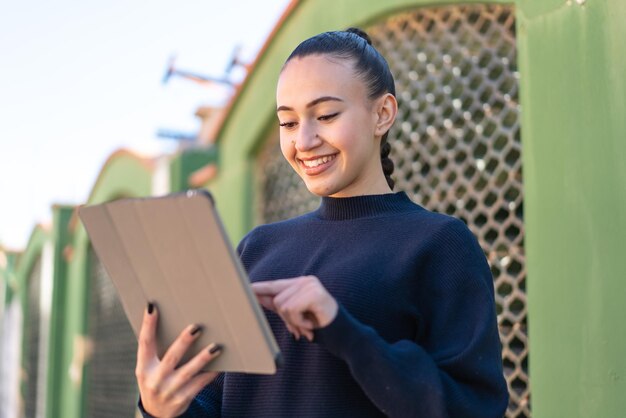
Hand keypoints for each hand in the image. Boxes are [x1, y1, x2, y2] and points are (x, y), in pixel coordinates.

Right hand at [136, 303, 221, 417]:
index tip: (152, 307)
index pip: (144, 343)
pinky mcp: (182, 399)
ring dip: (203, 358)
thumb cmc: (156, 381)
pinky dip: (210, 373)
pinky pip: (199, 384)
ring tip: (216, 346)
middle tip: (196, 327)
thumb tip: (171, 320)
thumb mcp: (148, 369)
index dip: (147, 325)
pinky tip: (221, 364)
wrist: (156, 415)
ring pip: (188, 372)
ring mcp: (169, 391)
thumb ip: (156, 351)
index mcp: (144, 368)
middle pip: (171, 357)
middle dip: (184, 342)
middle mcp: (155, 380)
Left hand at [251, 275, 337, 341]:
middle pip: (276, 299)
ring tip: (308, 324)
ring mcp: (310, 285)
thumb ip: (278, 305)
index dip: (259, 288)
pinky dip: (299, 322)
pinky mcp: (314, 293)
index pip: (274, 285)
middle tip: (302, 326)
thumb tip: (257, 299)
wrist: (342, 334)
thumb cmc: (318, 325)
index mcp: (299, 283)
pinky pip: (292, 309)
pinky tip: (311, 324)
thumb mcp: (294, 315)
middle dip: (286, 318)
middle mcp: (305, 281)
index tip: (244, 288)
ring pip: (282, 305)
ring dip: (294, 321)